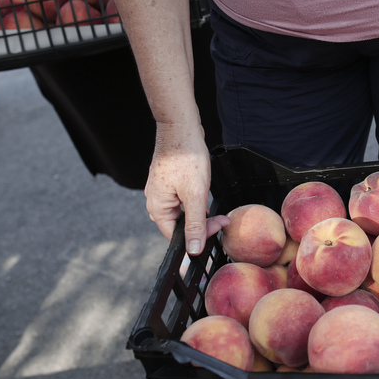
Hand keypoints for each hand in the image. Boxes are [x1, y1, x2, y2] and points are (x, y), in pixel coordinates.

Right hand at [144, 121, 228, 254]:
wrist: (181, 128)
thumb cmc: (186, 158)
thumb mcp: (195, 195)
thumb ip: (195, 224)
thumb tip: (192, 250)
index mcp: (158, 209)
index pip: (177, 236)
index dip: (199, 237)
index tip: (218, 227)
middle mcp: (156, 202)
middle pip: (180, 225)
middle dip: (203, 224)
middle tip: (222, 219)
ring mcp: (162, 191)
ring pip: (183, 212)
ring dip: (201, 213)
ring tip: (216, 208)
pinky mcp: (169, 182)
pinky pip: (183, 200)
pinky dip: (196, 201)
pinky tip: (205, 194)